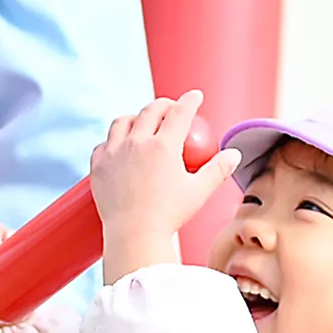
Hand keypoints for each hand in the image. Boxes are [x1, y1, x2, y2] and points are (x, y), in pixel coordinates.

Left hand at [89, 93, 238, 282]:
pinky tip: (118, 146)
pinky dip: (112, 142)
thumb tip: (234, 154)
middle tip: (170, 109)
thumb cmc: (169, 216)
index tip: (195, 96)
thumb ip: (218, 170)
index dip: (190, 100)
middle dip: (163, 105)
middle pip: (150, 111)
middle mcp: (137, 143)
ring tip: (142, 123)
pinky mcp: (98, 166)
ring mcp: (114, 153)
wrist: (134, 236)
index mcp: (163, 146)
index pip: (180, 112)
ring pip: (122, 122)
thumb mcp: (198, 191)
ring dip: (135, 118)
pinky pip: (103, 145)